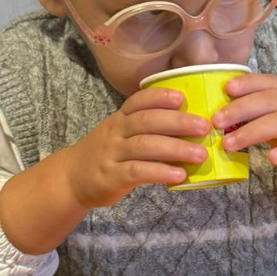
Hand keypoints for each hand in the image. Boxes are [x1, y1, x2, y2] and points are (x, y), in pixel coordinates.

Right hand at [63, 88, 210, 208]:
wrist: (72, 178)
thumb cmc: (107, 154)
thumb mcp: (121, 134)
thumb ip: (148, 129)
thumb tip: (191, 126)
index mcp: (120, 118)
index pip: (139, 101)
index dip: (160, 97)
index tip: (182, 98)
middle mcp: (115, 132)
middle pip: (147, 121)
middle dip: (178, 122)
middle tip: (204, 127)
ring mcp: (112, 154)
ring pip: (145, 145)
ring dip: (176, 148)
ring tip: (200, 154)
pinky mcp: (111, 176)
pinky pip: (138, 171)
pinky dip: (161, 172)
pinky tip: (179, 174)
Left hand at [213, 73, 276, 177]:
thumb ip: (259, 116)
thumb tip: (222, 121)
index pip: (267, 83)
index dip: (247, 83)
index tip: (226, 89)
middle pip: (269, 100)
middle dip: (240, 109)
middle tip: (216, 121)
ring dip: (253, 132)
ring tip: (230, 144)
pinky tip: (272, 159)